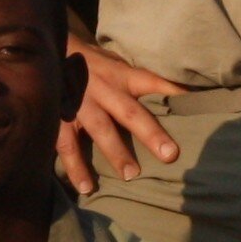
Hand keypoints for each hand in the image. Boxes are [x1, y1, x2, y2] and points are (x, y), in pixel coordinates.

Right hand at [60, 38, 184, 191]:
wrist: (46, 54)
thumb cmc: (92, 65)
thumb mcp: (116, 64)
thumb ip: (139, 80)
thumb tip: (180, 94)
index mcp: (120, 75)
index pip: (152, 81)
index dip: (173, 92)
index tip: (194, 104)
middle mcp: (103, 89)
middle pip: (130, 111)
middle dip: (150, 133)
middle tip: (170, 154)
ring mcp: (80, 104)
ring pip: (100, 129)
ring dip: (116, 152)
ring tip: (132, 175)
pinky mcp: (59, 118)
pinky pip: (67, 145)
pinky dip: (76, 167)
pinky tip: (87, 187)